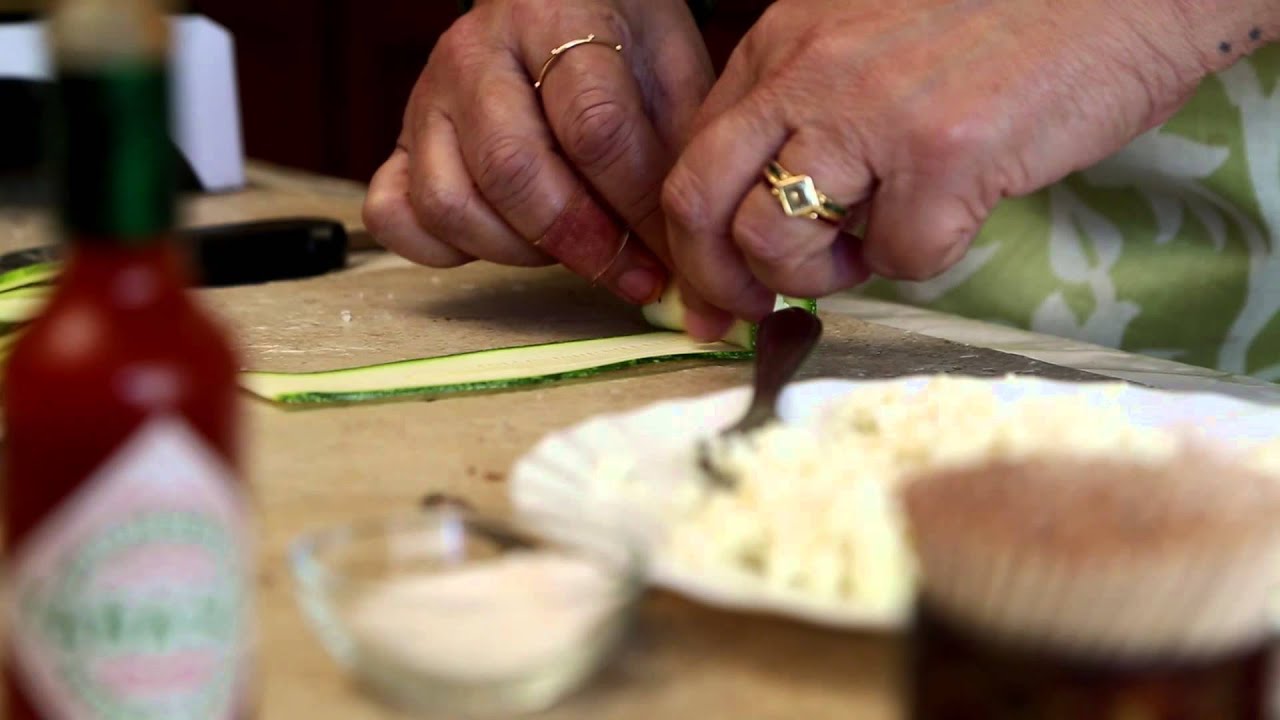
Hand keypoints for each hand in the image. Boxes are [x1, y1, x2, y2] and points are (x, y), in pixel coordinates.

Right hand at [363, 0, 713, 304]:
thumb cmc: (622, 45)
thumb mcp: (671, 75)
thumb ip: (677, 157)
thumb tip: (687, 261)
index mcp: (556, 19)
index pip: (593, 128)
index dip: (637, 208)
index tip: (670, 255)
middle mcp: (476, 54)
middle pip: (512, 170)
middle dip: (581, 241)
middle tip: (628, 273)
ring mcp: (427, 99)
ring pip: (448, 201)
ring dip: (516, 251)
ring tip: (568, 250)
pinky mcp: (399, 141)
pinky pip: (393, 214)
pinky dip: (440, 249)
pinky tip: (499, 242)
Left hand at [660, 0, 1244, 338]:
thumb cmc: (999, 19)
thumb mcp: (866, 38)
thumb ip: (805, 108)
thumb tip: (760, 210)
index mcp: (784, 42)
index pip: (690, 155)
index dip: (691, 237)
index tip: (713, 286)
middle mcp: (810, 71)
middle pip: (698, 202)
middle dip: (712, 279)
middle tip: (746, 311)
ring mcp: (872, 113)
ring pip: (774, 241)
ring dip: (815, 275)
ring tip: (871, 246)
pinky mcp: (945, 157)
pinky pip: (897, 259)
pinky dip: (922, 259)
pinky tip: (956, 214)